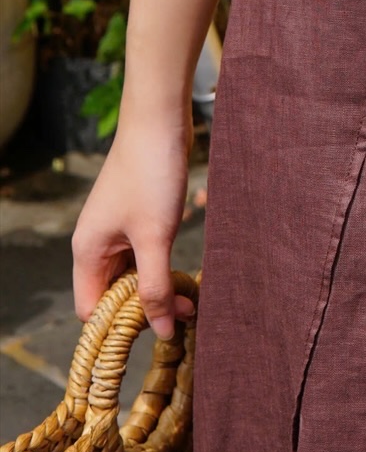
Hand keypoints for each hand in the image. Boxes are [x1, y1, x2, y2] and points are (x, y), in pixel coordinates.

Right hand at [71, 104, 197, 338]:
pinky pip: (144, 256)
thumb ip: (156, 287)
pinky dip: (162, 268)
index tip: (156, 331)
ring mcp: (116, 230)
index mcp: (87, 252)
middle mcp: (96, 244)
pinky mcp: (136, 218)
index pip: (91, 310)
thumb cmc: (151, 175)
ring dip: (157, 289)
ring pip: (131, 275)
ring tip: (192, 301)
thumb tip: (164, 331)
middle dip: (144, 309)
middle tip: (185, 316)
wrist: (160, 121)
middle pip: (112, 295)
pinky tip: (186, 276)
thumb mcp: (155, 237)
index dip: (119, 326)